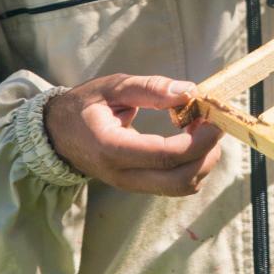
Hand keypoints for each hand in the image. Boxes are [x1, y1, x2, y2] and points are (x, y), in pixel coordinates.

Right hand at [44, 73, 221, 196]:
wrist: (59, 133)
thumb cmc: (86, 105)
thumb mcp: (113, 87)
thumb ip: (150, 88)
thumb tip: (189, 92)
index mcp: (111, 148)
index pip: (164, 156)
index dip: (197, 141)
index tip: (215, 119)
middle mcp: (122, 175)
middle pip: (179, 180)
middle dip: (207, 154)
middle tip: (213, 123)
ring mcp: (131, 185)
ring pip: (182, 187)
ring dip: (203, 160)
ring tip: (202, 127)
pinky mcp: (139, 186)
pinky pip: (176, 185)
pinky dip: (193, 165)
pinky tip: (191, 139)